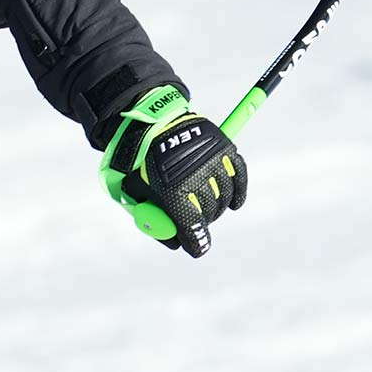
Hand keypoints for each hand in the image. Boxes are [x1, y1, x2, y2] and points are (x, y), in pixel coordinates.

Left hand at [100, 84, 246, 258]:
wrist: (148, 121)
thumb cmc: (138, 162)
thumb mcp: (133, 192)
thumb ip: (153, 219)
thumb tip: (176, 243)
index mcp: (172, 191)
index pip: (192, 226)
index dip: (196, 242)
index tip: (198, 249)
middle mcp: (195, 176)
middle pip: (209, 213)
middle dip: (203, 223)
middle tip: (196, 223)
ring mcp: (212, 161)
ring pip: (225, 197)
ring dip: (218, 207)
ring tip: (207, 207)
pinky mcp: (223, 148)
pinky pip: (239, 176)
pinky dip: (238, 192)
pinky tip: (234, 204)